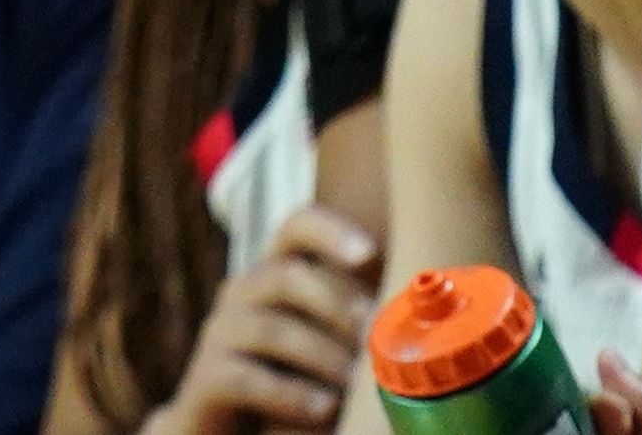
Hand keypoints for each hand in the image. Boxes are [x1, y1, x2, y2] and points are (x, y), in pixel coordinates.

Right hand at [155, 206, 381, 434]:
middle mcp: (245, 292)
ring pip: (270, 329)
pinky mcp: (206, 377)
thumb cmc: (306, 381)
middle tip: (378, 334)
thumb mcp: (337, 343)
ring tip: (359, 386)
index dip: (330, 232)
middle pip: (286, 276)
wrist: (235, 430)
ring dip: (322, 357)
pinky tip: (326, 411)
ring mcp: (221, 333)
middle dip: (337, 304)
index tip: (369, 255)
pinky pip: (245, 378)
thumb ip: (369, 320)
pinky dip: (291, 394)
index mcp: (279, 272)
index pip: (298, 226)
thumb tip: (436, 313)